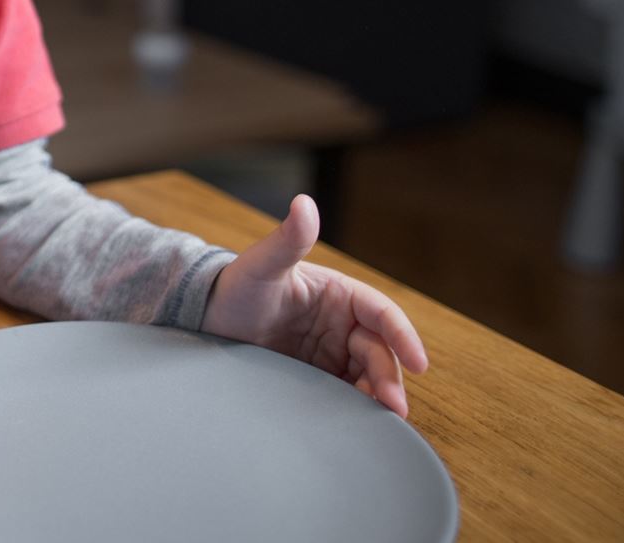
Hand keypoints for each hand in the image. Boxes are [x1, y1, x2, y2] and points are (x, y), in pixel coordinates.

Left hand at [199, 194, 428, 416]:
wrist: (205, 320)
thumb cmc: (235, 285)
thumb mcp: (261, 264)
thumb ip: (287, 239)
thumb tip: (304, 203)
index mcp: (338, 293)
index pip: (382, 313)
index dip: (403, 335)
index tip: (418, 362)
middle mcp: (340, 323)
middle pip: (378, 350)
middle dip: (389, 376)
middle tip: (392, 406)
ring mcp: (329, 352)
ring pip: (367, 375)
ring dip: (378, 395)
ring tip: (380, 419)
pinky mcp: (316, 377)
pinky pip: (344, 393)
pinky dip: (356, 405)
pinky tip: (358, 421)